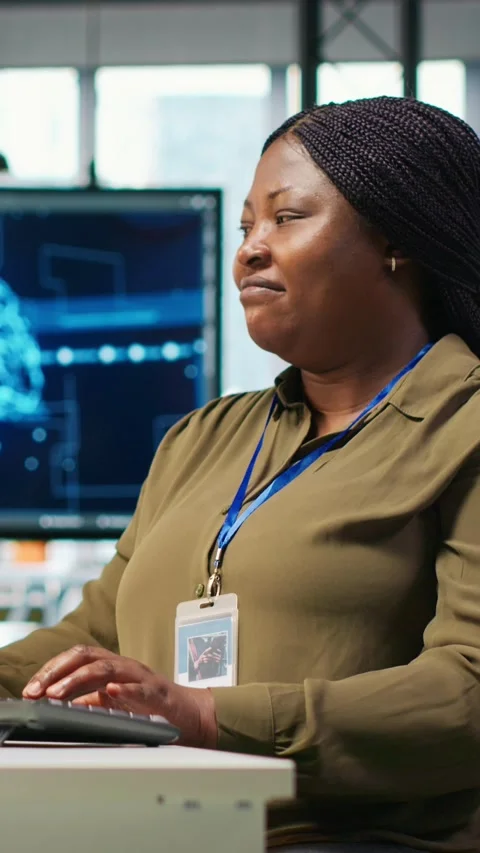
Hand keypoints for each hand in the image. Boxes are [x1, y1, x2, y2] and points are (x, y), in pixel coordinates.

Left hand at [22, 645, 217, 748]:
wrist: (192, 715)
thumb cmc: (152, 708)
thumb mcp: (115, 703)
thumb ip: (91, 700)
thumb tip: (60, 706)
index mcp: (112, 667)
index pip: (77, 657)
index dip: (53, 669)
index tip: (32, 688)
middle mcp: (124, 666)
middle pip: (87, 656)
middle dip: (58, 671)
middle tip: (38, 690)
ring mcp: (141, 677)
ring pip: (107, 668)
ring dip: (78, 680)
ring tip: (58, 694)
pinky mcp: (159, 693)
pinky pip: (140, 688)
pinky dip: (125, 689)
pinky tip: (111, 692)